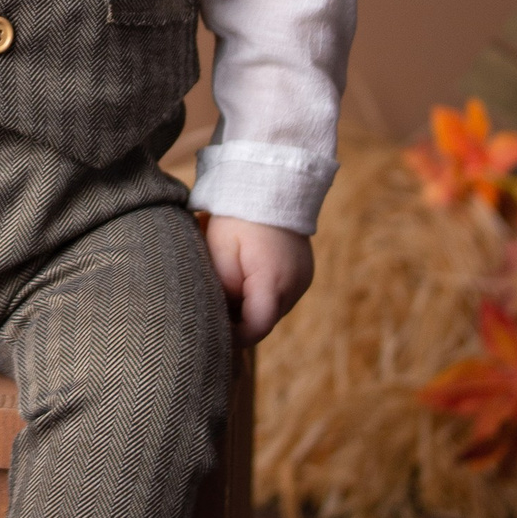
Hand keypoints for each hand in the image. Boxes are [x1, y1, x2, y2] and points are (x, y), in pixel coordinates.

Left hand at [200, 214, 312, 342]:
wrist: (270, 182)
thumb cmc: (237, 216)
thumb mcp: (218, 254)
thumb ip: (221, 291)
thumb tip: (220, 317)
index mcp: (274, 282)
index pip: (255, 330)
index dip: (233, 336)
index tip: (212, 331)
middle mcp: (296, 285)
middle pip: (265, 321)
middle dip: (239, 319)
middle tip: (213, 303)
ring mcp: (304, 279)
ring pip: (272, 308)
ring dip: (251, 305)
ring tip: (229, 281)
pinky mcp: (304, 272)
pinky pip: (281, 294)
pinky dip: (262, 292)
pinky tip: (246, 273)